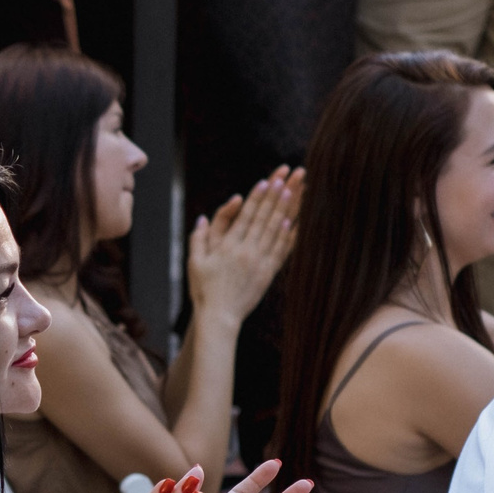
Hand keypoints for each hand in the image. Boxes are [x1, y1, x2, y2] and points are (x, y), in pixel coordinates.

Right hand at [187, 166, 301, 327]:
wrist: (219, 317)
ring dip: (289, 208)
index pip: (246, 215)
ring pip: (277, 229)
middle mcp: (246, 251)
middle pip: (265, 217)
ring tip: (299, 189)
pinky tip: (297, 220)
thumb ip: (198, 237)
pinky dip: (290, 235)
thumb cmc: (203, 289)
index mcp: (228, 246)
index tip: (268, 180)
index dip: (258, 197)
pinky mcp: (268, 274)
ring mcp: (260, 262)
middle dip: (279, 194)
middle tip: (290, 175)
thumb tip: (204, 217)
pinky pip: (282, 251)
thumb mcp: (194, 261)